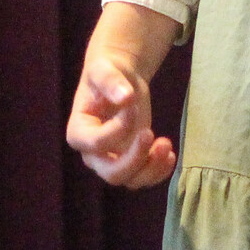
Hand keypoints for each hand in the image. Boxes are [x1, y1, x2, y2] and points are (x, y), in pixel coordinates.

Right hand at [66, 2, 180, 188]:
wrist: (120, 80)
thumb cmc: (106, 73)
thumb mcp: (104, 69)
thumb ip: (111, 81)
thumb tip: (125, 97)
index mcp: (79, 131)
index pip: (96, 143)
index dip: (117, 128)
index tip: (132, 103)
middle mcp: (93, 153)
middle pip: (111, 173)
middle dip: (134, 159)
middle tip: (150, 133)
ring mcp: (112, 160)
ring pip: (129, 180)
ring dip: (151, 168)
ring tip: (166, 145)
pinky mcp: (131, 160)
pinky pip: (143, 177)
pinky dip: (159, 171)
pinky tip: (170, 154)